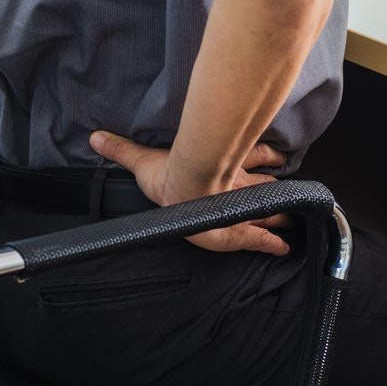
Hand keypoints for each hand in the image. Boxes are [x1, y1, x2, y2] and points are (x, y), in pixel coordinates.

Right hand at [89, 130, 291, 255]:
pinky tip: (281, 249)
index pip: (252, 157)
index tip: (279, 157)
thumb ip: (121, 149)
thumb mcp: (141, 161)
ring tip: (291, 220)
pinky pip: (260, 237)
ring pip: (269, 207)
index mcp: (221, 165)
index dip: (266, 157)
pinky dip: (271, 243)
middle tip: (291, 196)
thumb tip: (96, 136)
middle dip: (277, 190)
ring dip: (280, 213)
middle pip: (265, 184)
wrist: (184, 187)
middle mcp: (236, 182)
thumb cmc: (169, 175)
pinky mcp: (238, 227)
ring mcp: (240, 204)